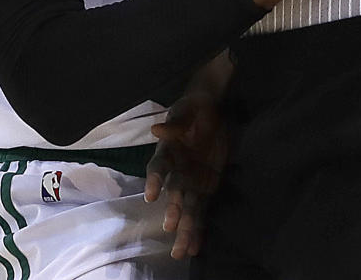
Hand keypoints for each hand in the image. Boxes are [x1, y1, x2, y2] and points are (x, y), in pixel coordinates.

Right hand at [145, 92, 226, 259]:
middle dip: (172, 210)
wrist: (210, 110)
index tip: (150, 195)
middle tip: (170, 227)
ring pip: (186, 208)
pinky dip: (198, 228)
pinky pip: (202, 210)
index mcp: (167, 152)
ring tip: (181, 251)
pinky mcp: (205, 188)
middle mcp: (175, 171)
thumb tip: (157, 129)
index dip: (154, 179)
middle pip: (173, 194)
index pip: (158, 167)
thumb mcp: (186, 109)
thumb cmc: (192, 109)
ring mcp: (190, 182)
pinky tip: (195, 246)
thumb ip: (175, 122)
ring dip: (184, 229)